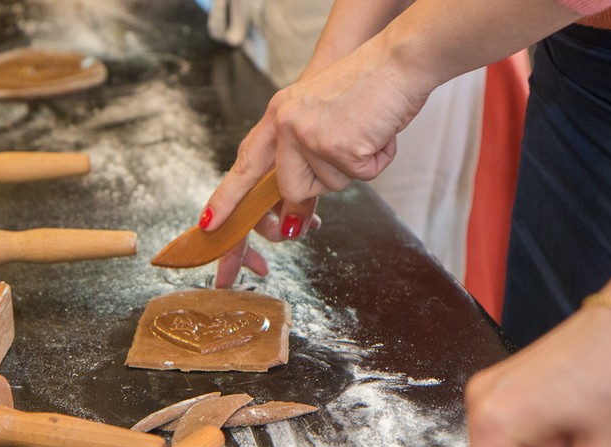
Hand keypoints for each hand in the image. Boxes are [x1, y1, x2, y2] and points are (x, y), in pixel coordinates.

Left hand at [201, 38, 425, 286]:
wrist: (400, 60)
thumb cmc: (367, 88)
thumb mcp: (322, 120)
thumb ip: (303, 162)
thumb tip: (294, 216)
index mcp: (278, 115)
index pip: (245, 164)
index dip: (227, 197)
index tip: (210, 222)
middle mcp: (286, 124)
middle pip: (292, 189)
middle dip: (322, 184)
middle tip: (344, 151)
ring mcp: (310, 135)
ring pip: (329, 186)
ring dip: (355, 167)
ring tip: (365, 131)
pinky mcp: (337, 146)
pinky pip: (360, 176)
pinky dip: (377, 160)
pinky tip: (378, 132)